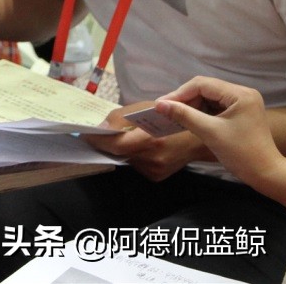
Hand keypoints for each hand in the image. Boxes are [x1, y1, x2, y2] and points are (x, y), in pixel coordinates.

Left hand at [83, 101, 207, 181]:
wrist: (200, 138)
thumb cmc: (173, 117)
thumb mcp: (146, 108)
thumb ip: (121, 118)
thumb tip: (100, 128)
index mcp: (150, 140)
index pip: (115, 146)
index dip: (97, 141)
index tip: (85, 135)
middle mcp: (152, 159)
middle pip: (118, 153)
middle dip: (106, 144)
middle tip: (97, 135)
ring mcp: (155, 170)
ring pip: (126, 159)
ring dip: (121, 149)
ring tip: (128, 137)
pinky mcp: (157, 176)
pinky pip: (136, 165)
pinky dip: (133, 156)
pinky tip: (142, 148)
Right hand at [155, 77, 282, 188]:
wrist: (265, 174)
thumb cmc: (240, 153)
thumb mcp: (209, 132)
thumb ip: (183, 115)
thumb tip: (159, 105)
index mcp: (239, 94)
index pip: (202, 85)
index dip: (179, 93)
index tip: (160, 105)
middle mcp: (242, 93)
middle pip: (205, 89)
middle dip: (184, 99)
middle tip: (165, 111)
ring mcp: (242, 102)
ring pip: (208, 97)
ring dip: (191, 106)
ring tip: (175, 116)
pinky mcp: (240, 112)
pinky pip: (215, 106)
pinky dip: (200, 112)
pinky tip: (189, 119)